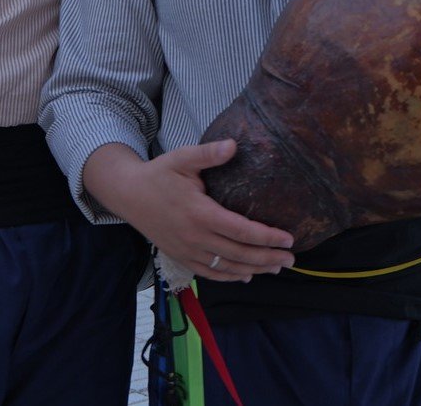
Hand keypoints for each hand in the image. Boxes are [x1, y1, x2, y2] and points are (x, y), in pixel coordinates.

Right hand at [84, 140, 295, 282]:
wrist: (128, 195)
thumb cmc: (159, 174)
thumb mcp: (182, 158)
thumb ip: (208, 154)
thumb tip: (233, 145)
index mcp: (200, 214)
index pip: (241, 231)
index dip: (267, 237)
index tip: (289, 239)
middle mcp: (195, 237)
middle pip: (239, 254)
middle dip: (268, 258)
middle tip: (291, 259)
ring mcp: (187, 251)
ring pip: (227, 268)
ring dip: (254, 270)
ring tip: (276, 268)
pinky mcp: (181, 258)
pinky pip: (210, 274)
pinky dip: (230, 277)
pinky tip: (246, 275)